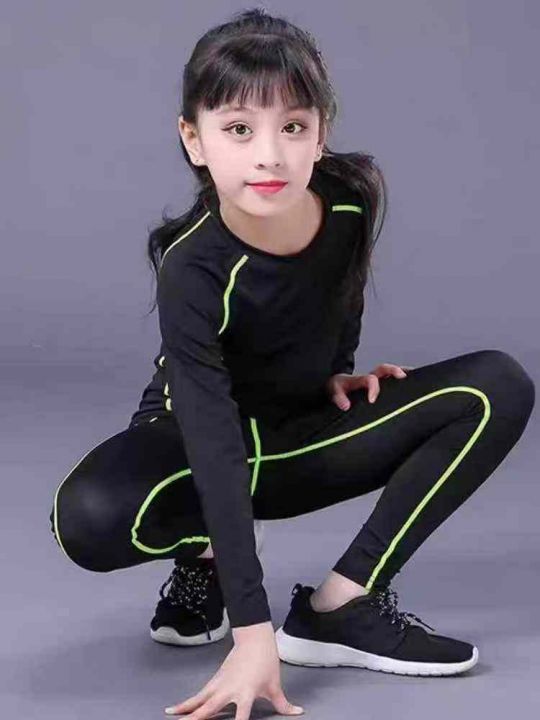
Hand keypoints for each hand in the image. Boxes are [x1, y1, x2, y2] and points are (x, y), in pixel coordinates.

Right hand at [164, 622, 303, 719]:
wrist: (254, 639)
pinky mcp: (215, 680)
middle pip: (211, 708)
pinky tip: (176, 709)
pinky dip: (188, 702)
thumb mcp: (275, 685)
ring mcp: (220, 684)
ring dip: (186, 710)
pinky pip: (199, 694)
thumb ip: (283, 704)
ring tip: (171, 716)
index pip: (241, 717)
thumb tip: (298, 712)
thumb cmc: (266, 662)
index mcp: (246, 693)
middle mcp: (230, 690)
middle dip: (199, 719)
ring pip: (200, 700)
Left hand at [326, 363, 413, 410]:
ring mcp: (376, 380)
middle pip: (383, 369)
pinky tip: (415, 384)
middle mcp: (370, 377)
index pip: (370, 379)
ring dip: (403, 372)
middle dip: (393, 370)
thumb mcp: (333, 391)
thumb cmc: (337, 387)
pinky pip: (392, 380)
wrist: (335, 384)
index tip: (372, 400)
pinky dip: (403, 380)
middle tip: (403, 376)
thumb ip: (338, 397)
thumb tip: (346, 406)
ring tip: (417, 376)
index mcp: (359, 379)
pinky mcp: (380, 385)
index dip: (373, 388)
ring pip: (391, 373)